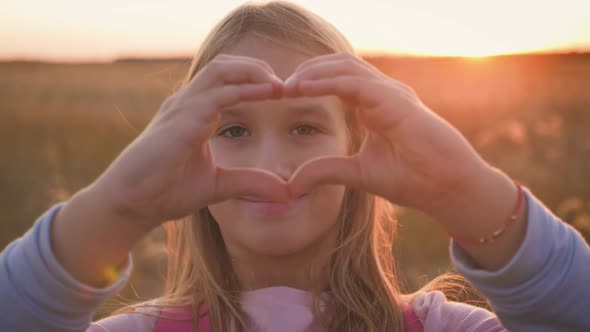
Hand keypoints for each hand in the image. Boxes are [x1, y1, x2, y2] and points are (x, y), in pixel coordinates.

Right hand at [89, 54, 290, 229]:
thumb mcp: (220, 186)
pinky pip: (216, 95)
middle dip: (258, 68)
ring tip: (280, 84)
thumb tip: (285, 191)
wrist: (132, 204)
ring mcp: (182, 108)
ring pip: (221, 71)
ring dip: (254, 72)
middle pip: (226, 66)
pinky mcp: (181, 121)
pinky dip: (244, 90)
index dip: (257, 81)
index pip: (228, 81)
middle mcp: (188, 104)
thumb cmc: (167, 191)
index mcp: (196, 113)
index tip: (286, 92)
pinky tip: (268, 94)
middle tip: (287, 83)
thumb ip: (251, 182)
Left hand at [283, 53, 492, 217]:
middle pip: (338, 66)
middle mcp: (382, 93)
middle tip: (277, 85)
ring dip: (312, 72)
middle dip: (306, 71)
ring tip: (286, 84)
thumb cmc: (412, 178)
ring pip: (345, 67)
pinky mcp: (396, 101)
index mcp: (374, 105)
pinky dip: (327, 82)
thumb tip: (292, 183)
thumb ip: (326, 171)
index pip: (337, 80)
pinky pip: (355, 83)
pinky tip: (304, 88)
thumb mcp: (357, 173)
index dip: (308, 83)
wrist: (448, 188)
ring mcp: (391, 93)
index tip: (280, 93)